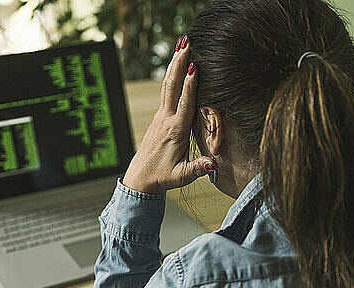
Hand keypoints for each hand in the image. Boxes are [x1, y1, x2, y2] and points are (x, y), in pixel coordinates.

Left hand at [122, 36, 214, 193]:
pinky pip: (166, 91)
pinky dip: (172, 75)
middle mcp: (166, 120)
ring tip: (181, 44)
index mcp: (175, 131)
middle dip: (179, 63)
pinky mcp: (159, 117)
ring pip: (167, 85)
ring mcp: (161, 117)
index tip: (194, 66)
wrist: (140, 179)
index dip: (190, 85)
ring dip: (174, 64)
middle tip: (186, 42)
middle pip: (172, 86)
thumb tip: (213, 164)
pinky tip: (176, 64)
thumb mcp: (181, 176)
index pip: (185, 103)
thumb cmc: (162, 177)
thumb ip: (198, 168)